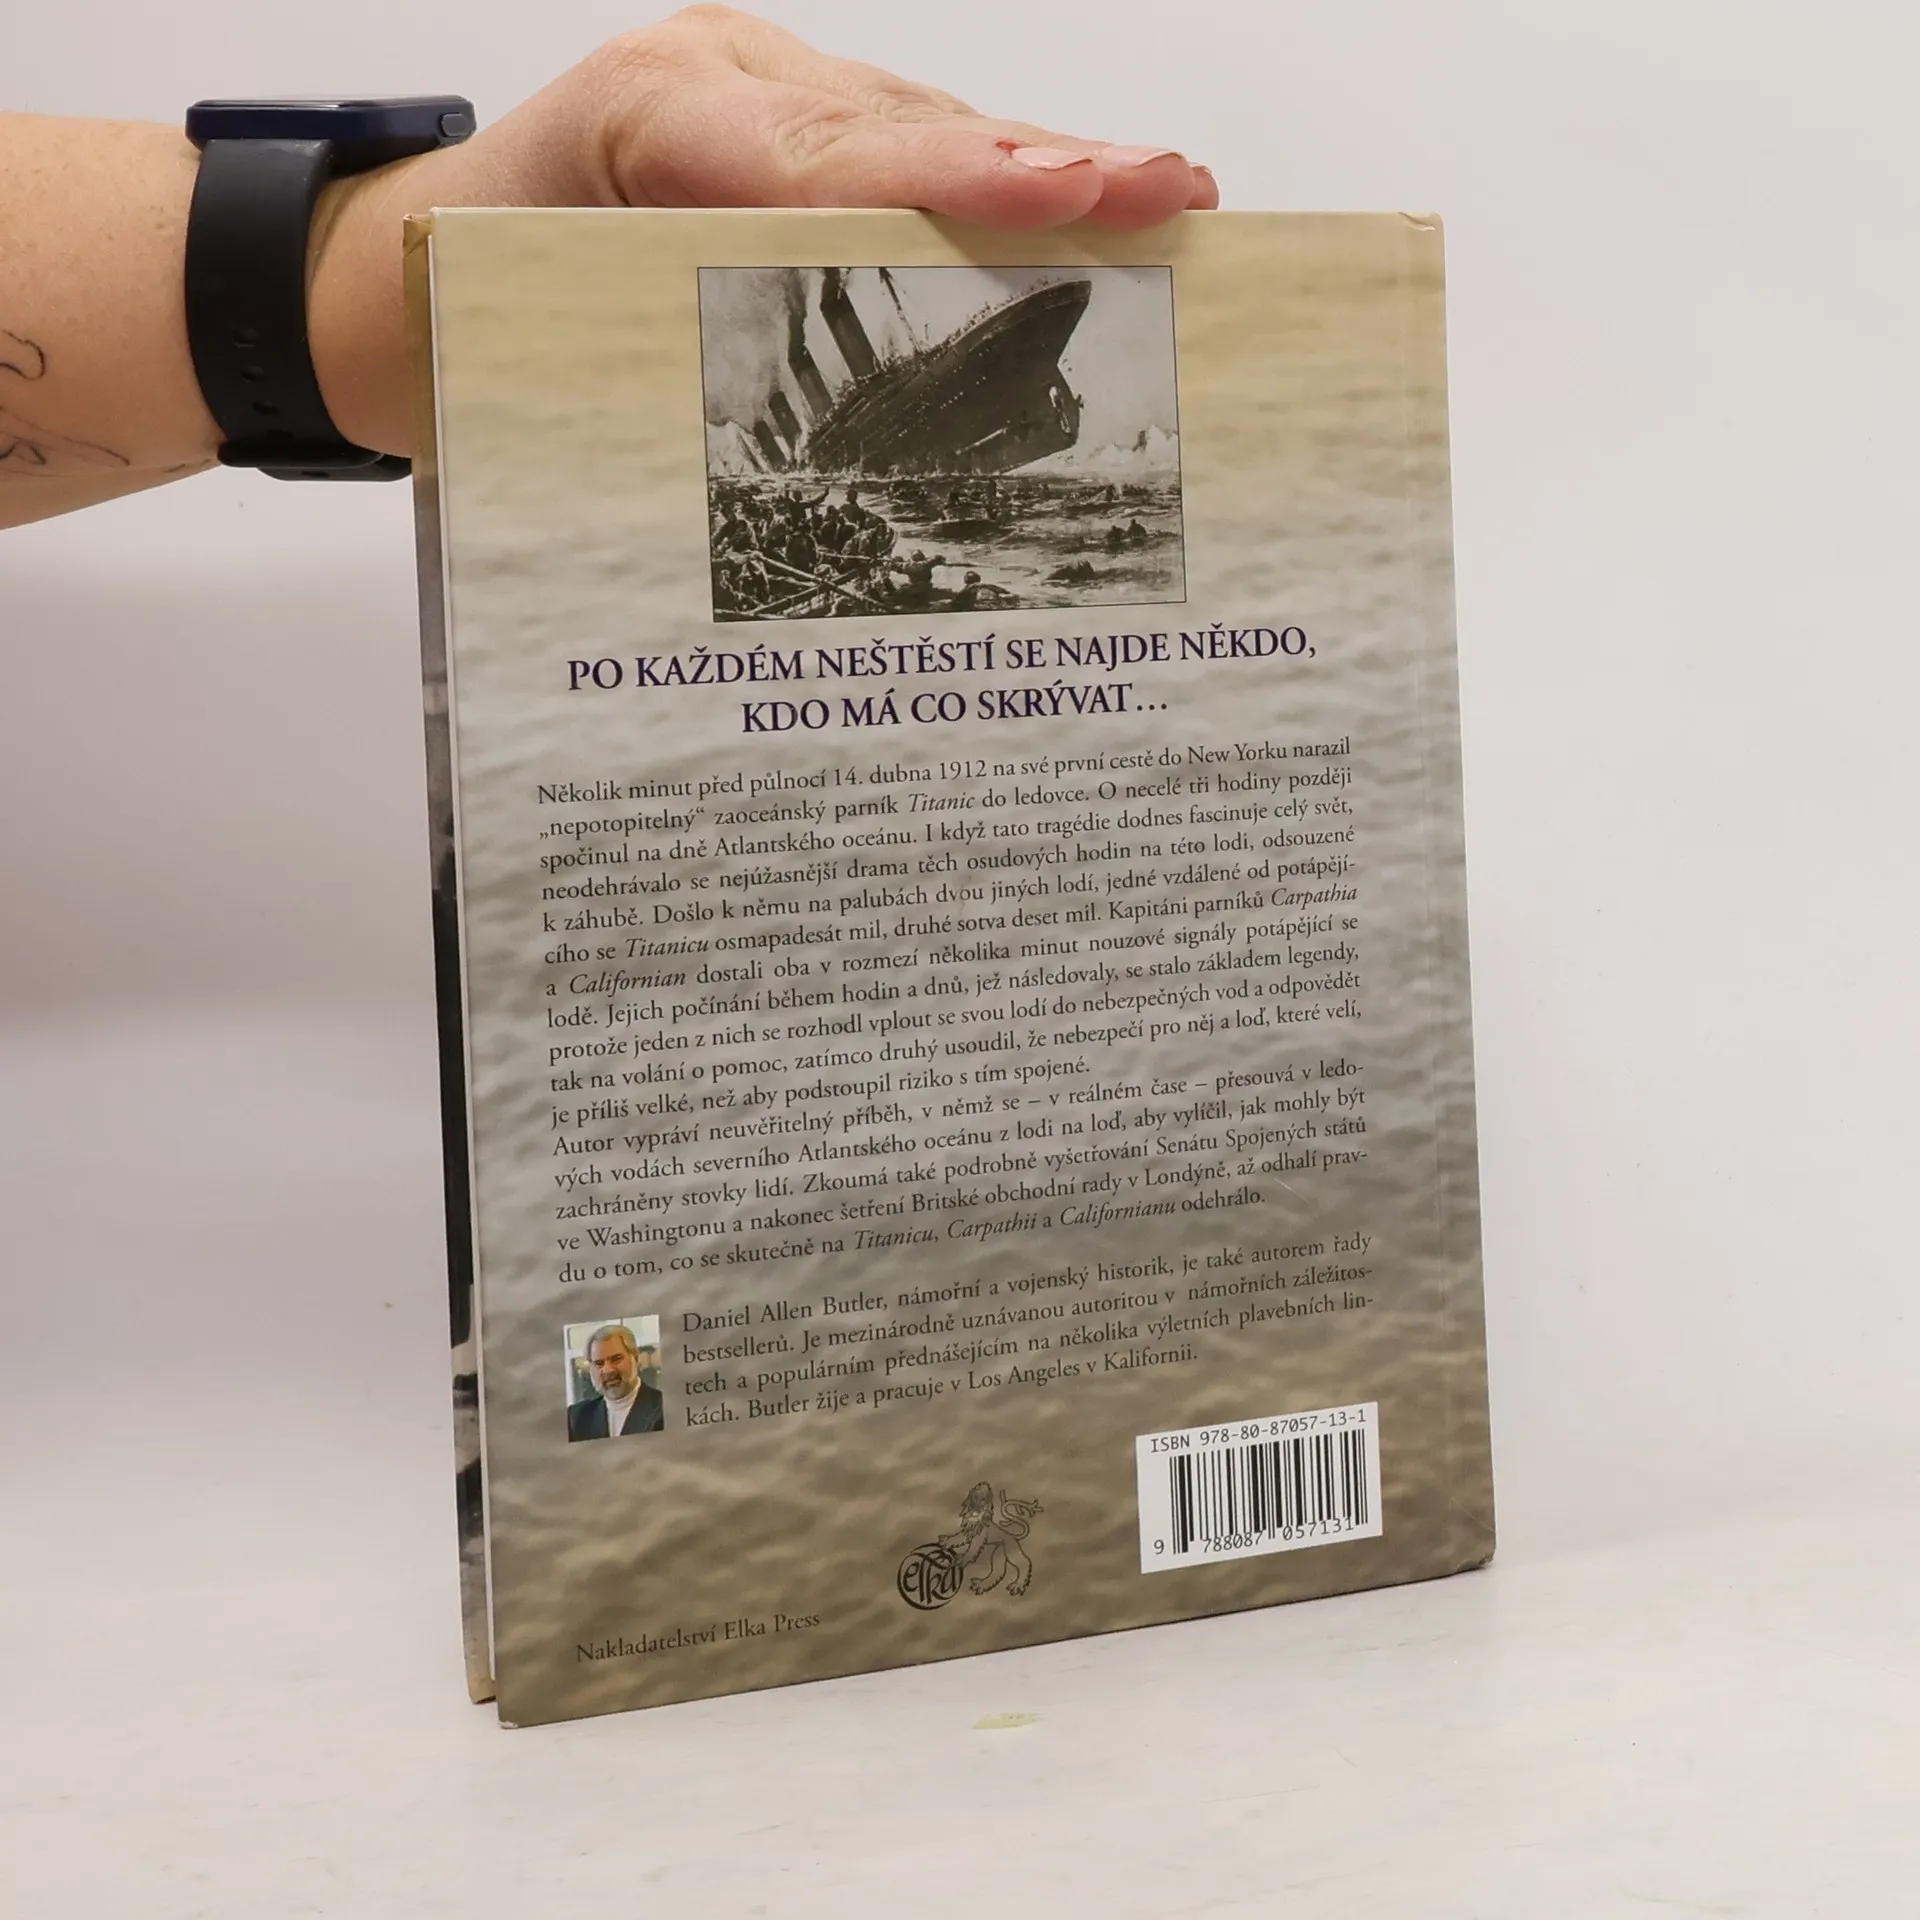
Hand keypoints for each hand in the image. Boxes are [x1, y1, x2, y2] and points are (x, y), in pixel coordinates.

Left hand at [309, 5, 1217, 453]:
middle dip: (1039, 165)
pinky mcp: (767, 147)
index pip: (818, 154)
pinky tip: (1078, 215)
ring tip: (1161, 199)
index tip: (1063, 196)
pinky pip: (886, 166)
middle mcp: (709, 97)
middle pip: (898, 129)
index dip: (947, 179)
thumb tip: (831, 506)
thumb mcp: (538, 370)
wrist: (382, 292)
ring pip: (909, 136)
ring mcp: (743, 108)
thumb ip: (669, 397)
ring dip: (1037, 179)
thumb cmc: (453, 328)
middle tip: (1169, 189)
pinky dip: (982, 201)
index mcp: (642, 132)